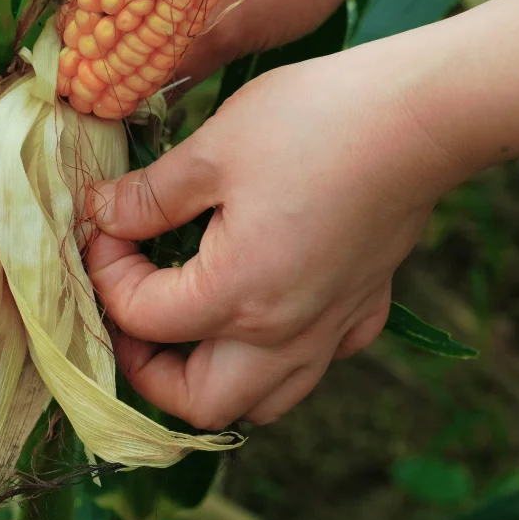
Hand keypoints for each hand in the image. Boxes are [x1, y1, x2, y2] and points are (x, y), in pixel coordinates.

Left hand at [85, 34, 467, 429]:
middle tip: (130, 310)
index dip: (106, 272)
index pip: (144, 317)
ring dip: (213, 380)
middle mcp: (285, 333)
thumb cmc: (311, 123)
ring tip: (189, 326)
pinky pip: (317, 361)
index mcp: (237, 295)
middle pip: (200, 404)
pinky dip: (281, 355)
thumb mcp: (211, 151)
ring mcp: (332, 326)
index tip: (102, 227)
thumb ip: (148, 197)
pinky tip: (268, 303)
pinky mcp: (364, 306)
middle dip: (148, 371)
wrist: (417, 115)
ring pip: (265, 400)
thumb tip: (100, 216)